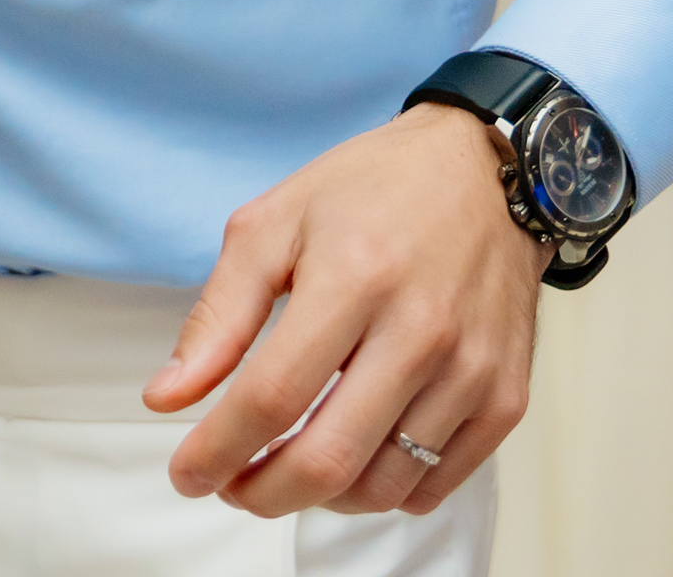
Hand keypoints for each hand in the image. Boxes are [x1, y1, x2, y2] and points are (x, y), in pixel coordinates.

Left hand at [141, 107, 541, 519]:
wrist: (483, 173)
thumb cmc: (370, 192)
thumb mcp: (272, 226)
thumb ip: (218, 318)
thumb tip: (166, 398)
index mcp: (354, 277)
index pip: (272, 396)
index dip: (217, 449)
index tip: (185, 473)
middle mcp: (421, 330)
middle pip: (328, 458)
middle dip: (260, 493)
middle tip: (230, 483)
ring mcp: (471, 369)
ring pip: (380, 486)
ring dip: (317, 499)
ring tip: (285, 467)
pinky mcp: (506, 395)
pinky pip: (434, 485)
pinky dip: (380, 493)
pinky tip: (350, 461)